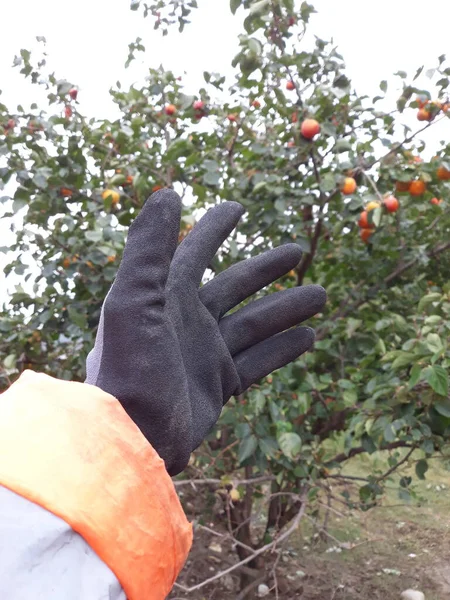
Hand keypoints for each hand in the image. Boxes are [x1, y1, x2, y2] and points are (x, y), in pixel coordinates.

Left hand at [86, 189, 325, 474]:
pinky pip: (259, 360)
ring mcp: (205, 354)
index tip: (237, 207)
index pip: (194, 252)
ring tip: (322, 293)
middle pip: (234, 286)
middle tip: (299, 250)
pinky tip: (310, 336)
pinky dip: (283, 348)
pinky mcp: (219, 385)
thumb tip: (168, 192)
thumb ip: (148, 249)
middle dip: (266, 268)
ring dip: (286, 307)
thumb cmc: (129, 369)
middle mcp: (186, 322)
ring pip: (255, 323)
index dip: (214, 228)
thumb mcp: (133, 301)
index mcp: (165, 298)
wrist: (132, 439)